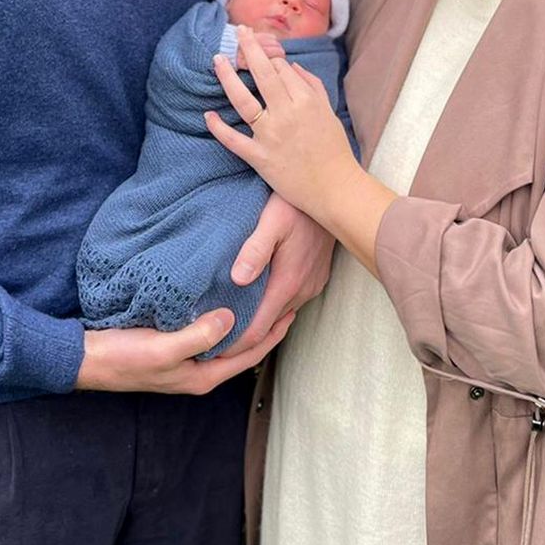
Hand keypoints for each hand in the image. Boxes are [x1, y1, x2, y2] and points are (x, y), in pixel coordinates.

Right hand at [75, 306, 294, 392]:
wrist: (86, 359)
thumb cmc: (123, 358)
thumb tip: (232, 318)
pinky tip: (224, 298)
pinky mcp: (173, 345)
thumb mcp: (163, 348)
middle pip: (242, 348)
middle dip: (265, 326)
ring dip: (244, 320)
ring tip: (261, 296)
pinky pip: (207, 330)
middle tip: (284, 299)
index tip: (291, 309)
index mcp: (203, 376)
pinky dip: (221, 316)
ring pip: (225, 339)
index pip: (250, 355)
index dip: (273, 334)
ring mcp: (186, 359)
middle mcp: (199, 369)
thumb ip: (198, 336)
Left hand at [208, 26, 359, 219]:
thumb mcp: (329, 112)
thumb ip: (312, 86)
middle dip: (249, 48)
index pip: (282, 68)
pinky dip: (219, 128)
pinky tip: (208, 115)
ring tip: (217, 60)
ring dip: (227, 78)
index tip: (264, 52)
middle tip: (239, 31)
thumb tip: (291, 66)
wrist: (335, 188)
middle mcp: (287, 113)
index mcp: (306, 100)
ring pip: (243, 100)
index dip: (271, 57)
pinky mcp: (260, 157)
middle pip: (262, 74)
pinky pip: (234, 140)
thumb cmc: (334, 150)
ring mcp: (271, 135)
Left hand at [219, 193, 333, 357]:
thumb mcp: (272, 219)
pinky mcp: (316, 278)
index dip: (234, 345)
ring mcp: (312, 285)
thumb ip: (255, 249)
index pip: (257, 330)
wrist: (334, 193)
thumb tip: (238, 278)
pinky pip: (291, 301)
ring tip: (230, 323)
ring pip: (280, 315)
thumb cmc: (297, 202)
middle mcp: (302, 290)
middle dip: (242, 338)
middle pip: (268, 328)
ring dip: (259, 321)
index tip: (211, 351)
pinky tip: (257, 299)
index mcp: (288, 283)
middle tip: (213, 342)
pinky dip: (273, 307)